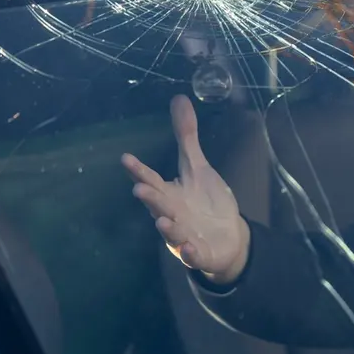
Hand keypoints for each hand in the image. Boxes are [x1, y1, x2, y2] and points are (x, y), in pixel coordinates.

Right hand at [122, 95, 249, 283]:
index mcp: (170, 193)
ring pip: (173, 232)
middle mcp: (172, 214)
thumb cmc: (205, 201)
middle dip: (150, 198)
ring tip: (163, 220)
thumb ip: (186, 137)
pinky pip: (194, 255)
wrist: (227, 237)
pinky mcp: (200, 253)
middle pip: (158, 205)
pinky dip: (191, 253)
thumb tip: (179, 99)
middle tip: (139, 188)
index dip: (140, 170)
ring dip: (168, 227)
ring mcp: (184, 235)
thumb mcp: (197, 167)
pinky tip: (190, 248)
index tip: (126, 158)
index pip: (152, 179)